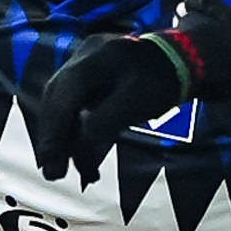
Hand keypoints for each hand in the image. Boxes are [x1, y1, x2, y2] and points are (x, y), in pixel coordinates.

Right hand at [27, 31, 201, 181]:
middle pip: (56, 101)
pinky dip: (75, 129)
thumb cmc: (161, 81)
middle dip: (53, 138)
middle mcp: (82, 57)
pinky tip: (81, 154)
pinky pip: (74, 104)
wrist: (181, 59)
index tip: (49, 164)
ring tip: (63, 168)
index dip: (53, 133)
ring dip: (62, 137)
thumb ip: (102, 125)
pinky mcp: (89, 77)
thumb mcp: (134, 104)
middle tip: (53, 173)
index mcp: (94, 59)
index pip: (63, 98)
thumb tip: (77, 152)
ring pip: (62, 104)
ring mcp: (84, 64)